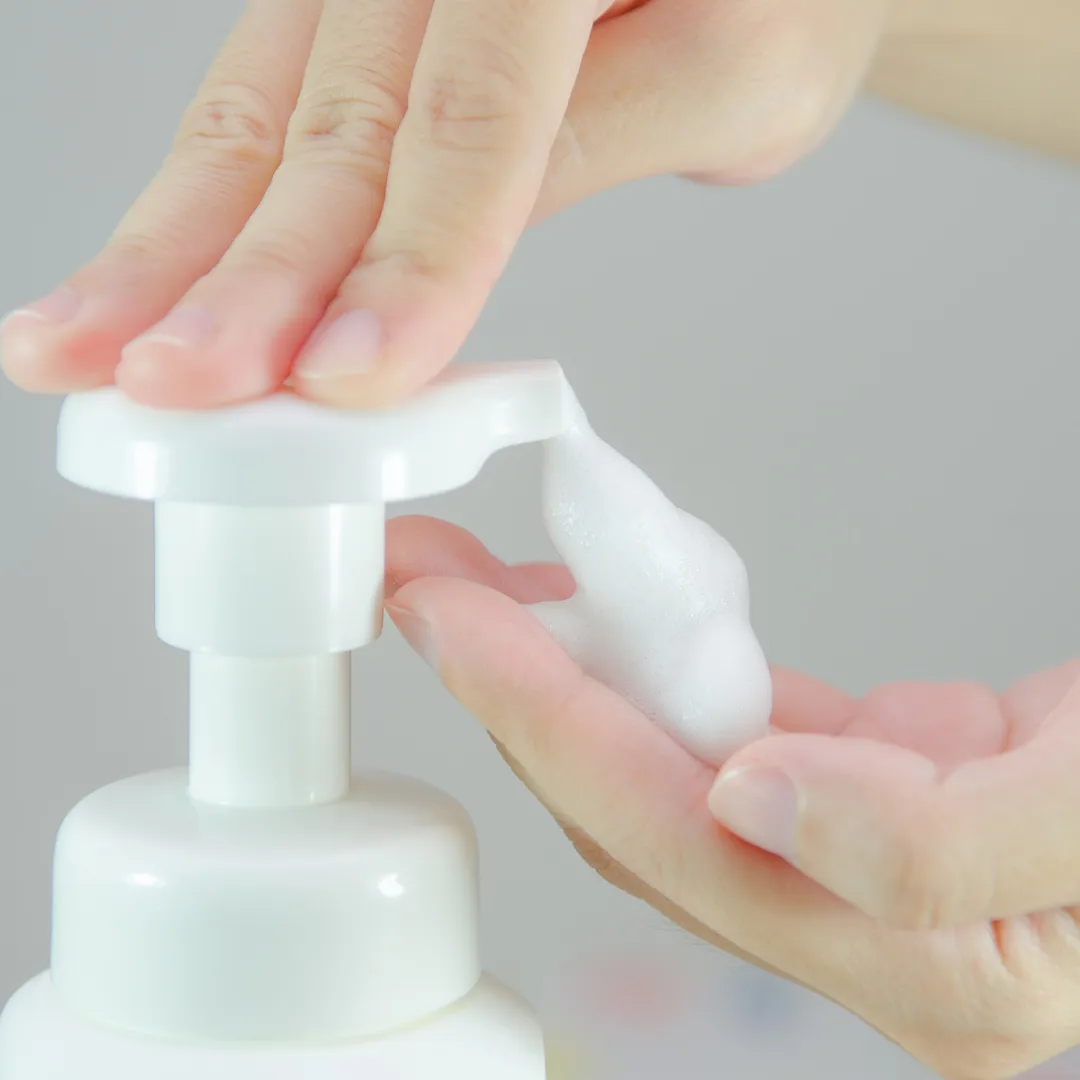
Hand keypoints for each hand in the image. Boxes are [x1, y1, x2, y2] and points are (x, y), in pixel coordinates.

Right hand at [1, 0, 886, 407]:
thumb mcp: (737, 73)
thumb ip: (591, 144)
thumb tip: (430, 261)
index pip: (469, 115)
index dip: (405, 258)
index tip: (345, 379)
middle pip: (330, 119)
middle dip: (248, 274)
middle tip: (172, 386)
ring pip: (259, 116)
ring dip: (175, 247)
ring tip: (89, 345)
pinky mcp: (343, 14)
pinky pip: (261, 110)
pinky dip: (208, 211)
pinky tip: (153, 276)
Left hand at [386, 514, 1079, 1079]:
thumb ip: (935, 851)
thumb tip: (759, 801)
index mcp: (923, 964)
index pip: (671, 833)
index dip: (545, 717)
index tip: (448, 617)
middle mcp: (856, 925)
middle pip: (631, 804)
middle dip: (513, 687)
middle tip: (425, 583)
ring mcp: (843, 855)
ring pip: (656, 761)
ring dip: (560, 666)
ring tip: (477, 583)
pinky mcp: (851, 783)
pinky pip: (715, 720)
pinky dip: (645, 659)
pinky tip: (588, 610)